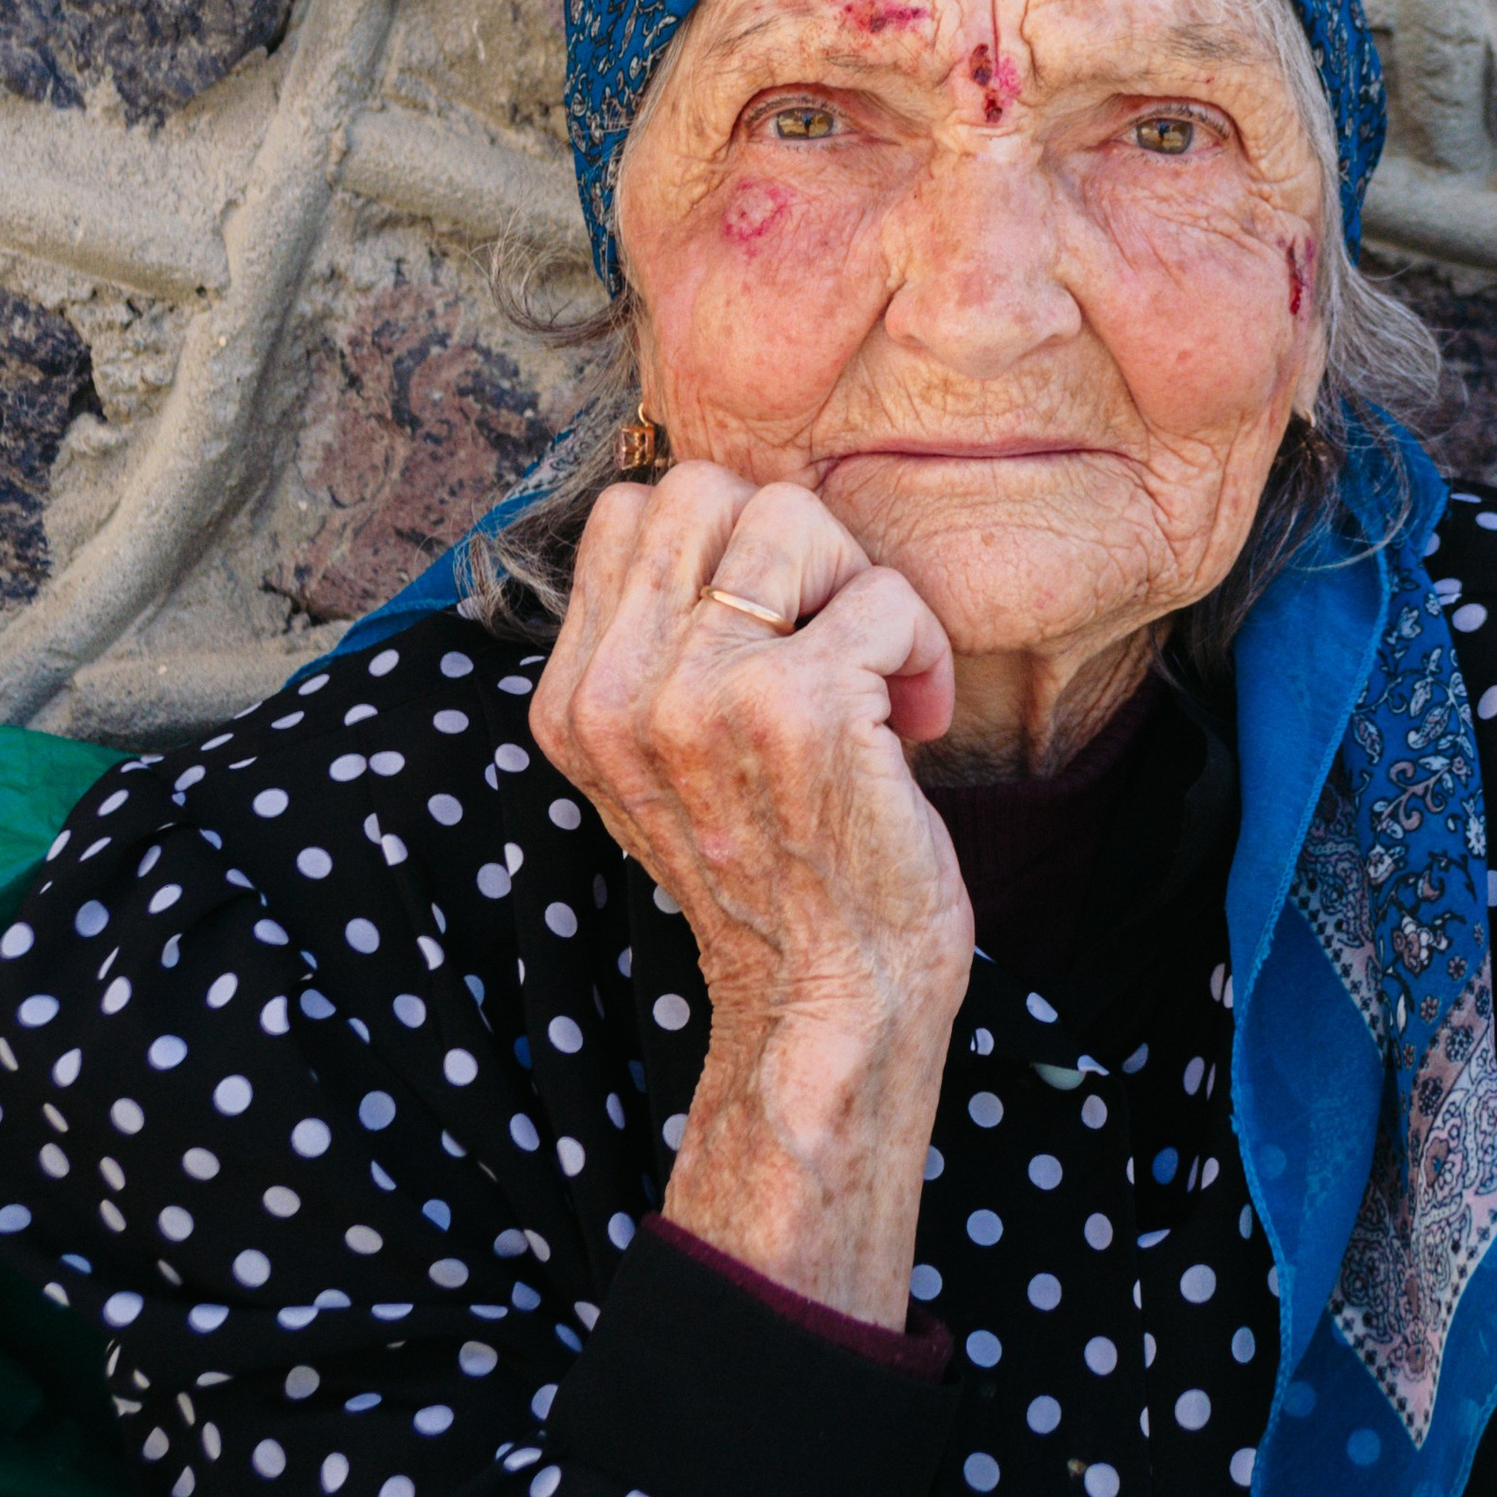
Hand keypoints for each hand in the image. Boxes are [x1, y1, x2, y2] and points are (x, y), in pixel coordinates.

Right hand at [528, 465, 972, 1325]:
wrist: (827, 1006)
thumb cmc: (776, 876)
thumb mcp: (667, 763)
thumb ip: (659, 647)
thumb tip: (722, 511)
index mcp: (574, 700)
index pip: (634, 514)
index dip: (728, 551)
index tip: (774, 635)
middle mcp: (618, 691)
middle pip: (704, 490)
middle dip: (792, 546)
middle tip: (831, 638)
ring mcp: (704, 693)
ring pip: (791, 517)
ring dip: (858, 585)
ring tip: (875, 674)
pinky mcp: (804, 705)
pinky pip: (886, 595)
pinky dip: (922, 649)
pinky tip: (914, 726)